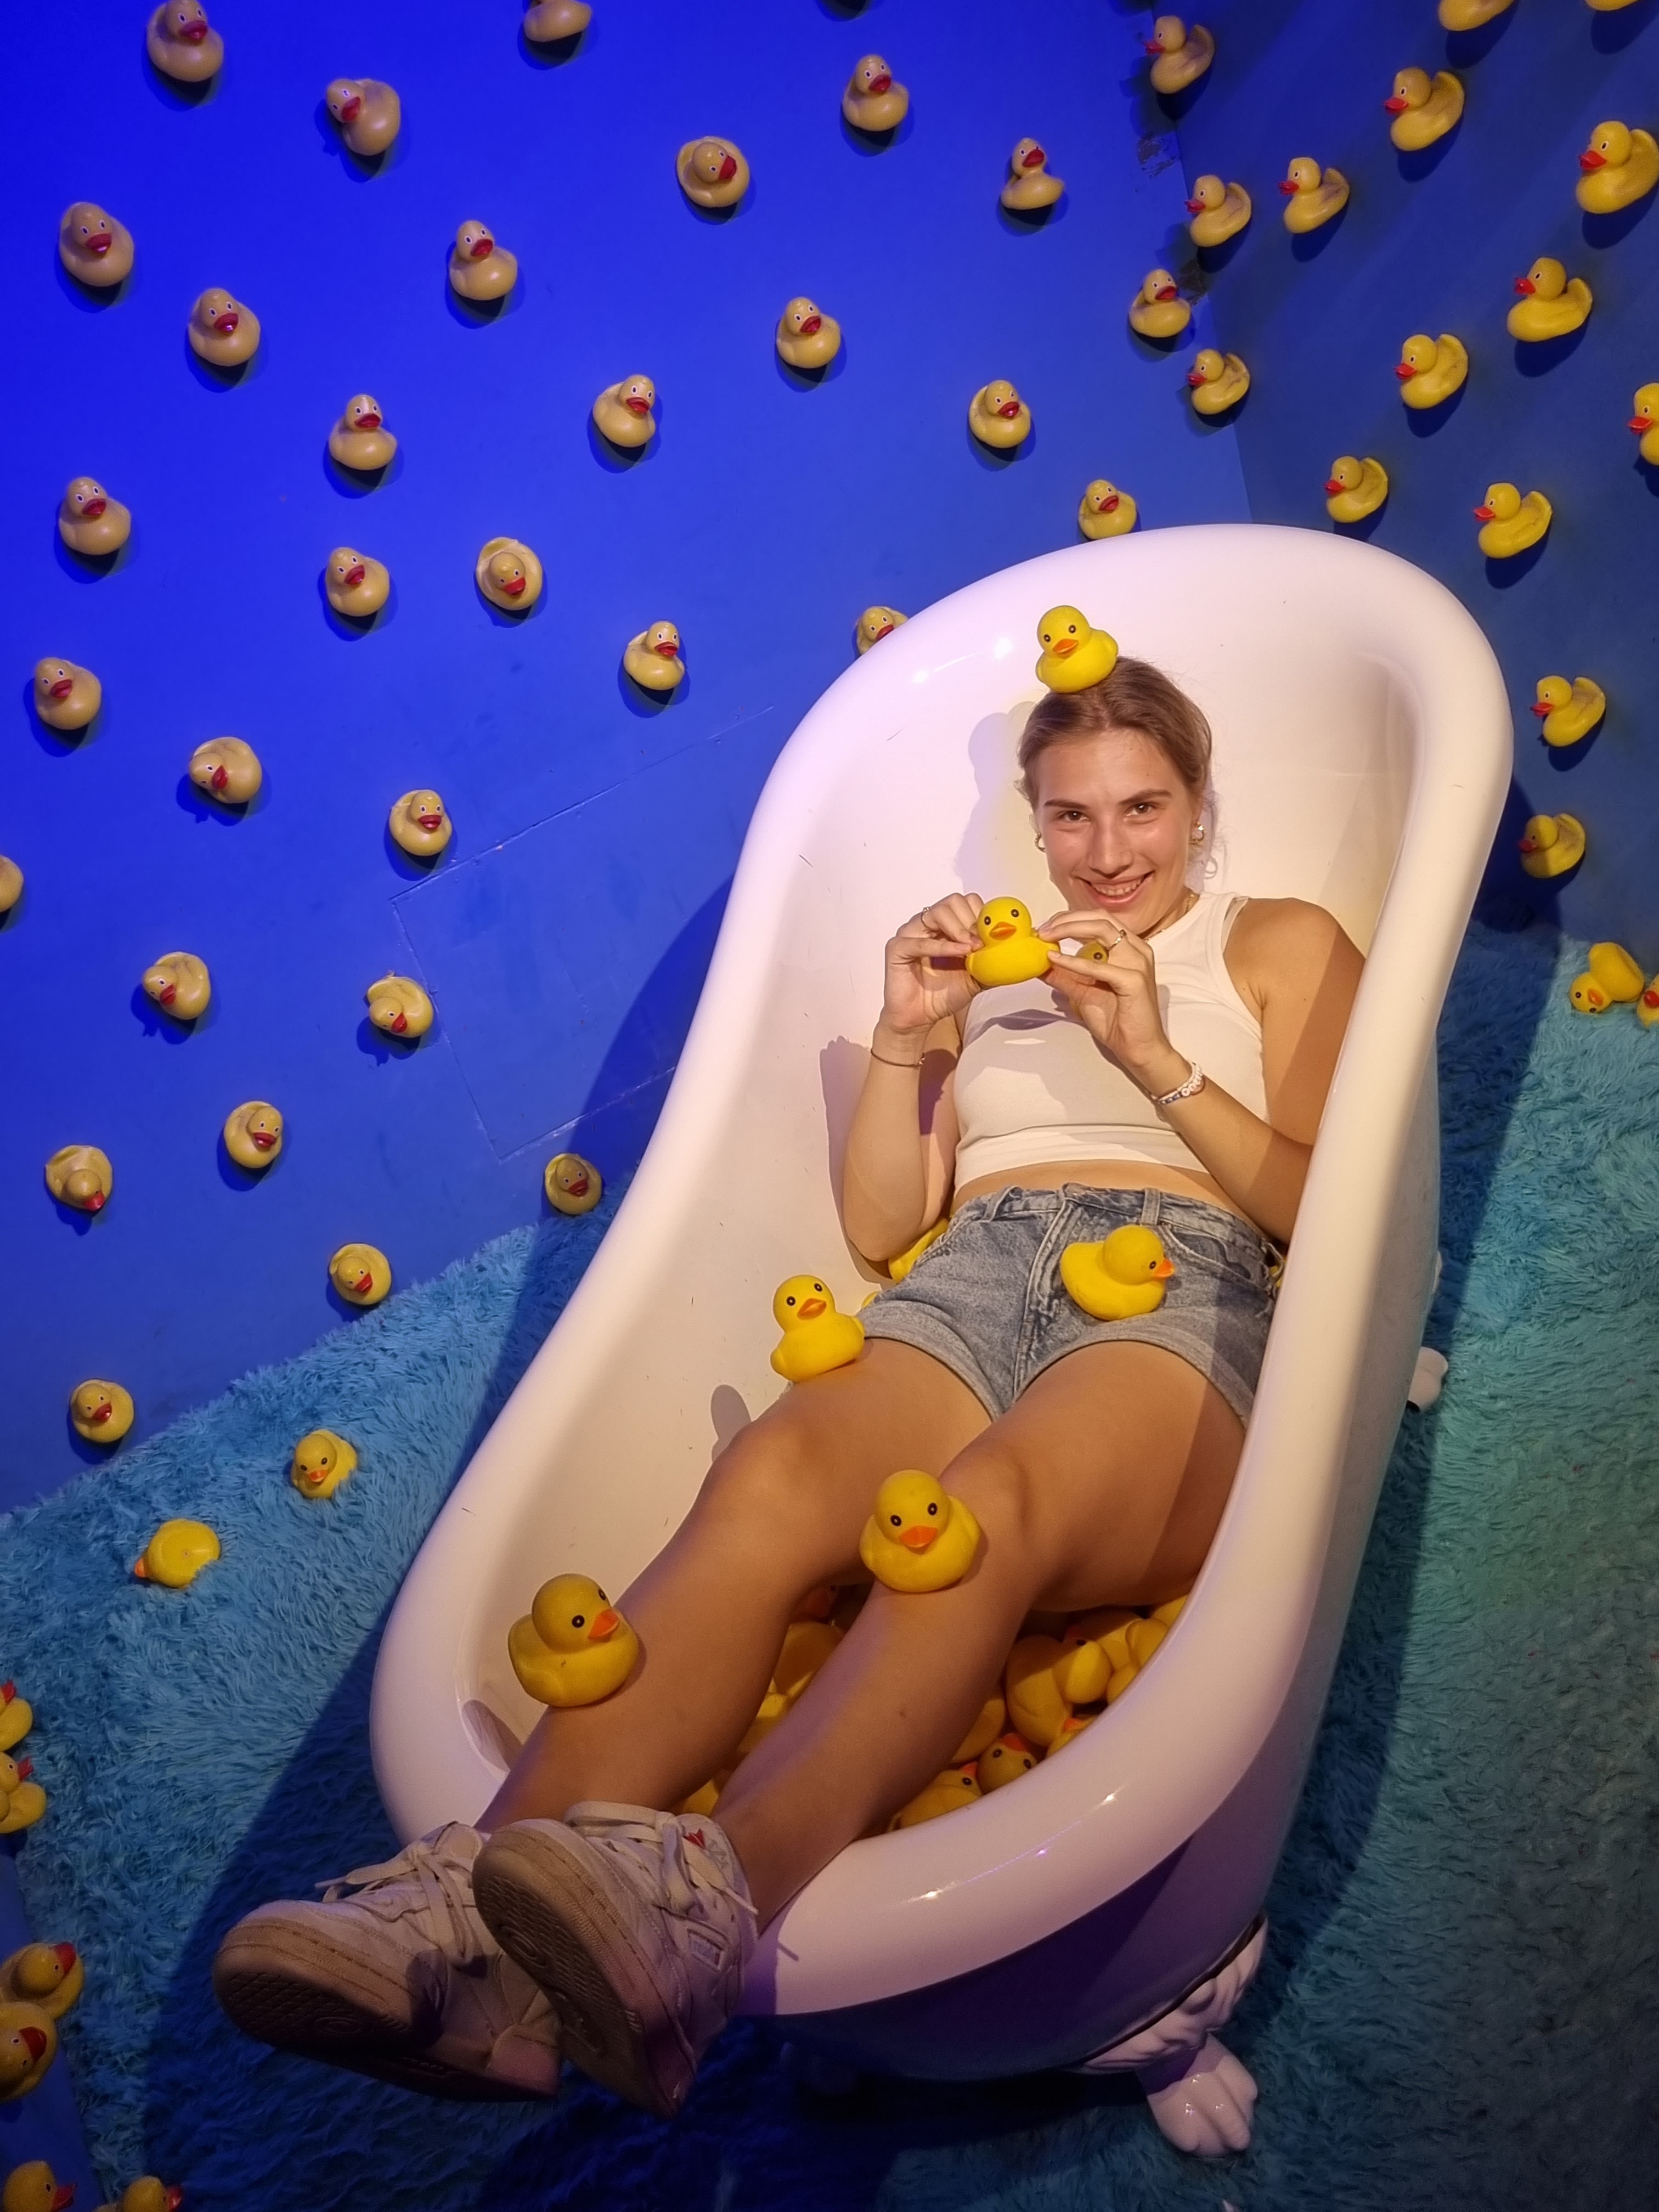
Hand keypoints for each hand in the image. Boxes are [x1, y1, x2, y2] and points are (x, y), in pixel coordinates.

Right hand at [879, 894, 983, 1037]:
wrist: (919, 1018)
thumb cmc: (942, 995)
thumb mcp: (977, 976)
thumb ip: (993, 962)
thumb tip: (1019, 954)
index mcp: (945, 926)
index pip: (965, 902)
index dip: (981, 913)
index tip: (993, 933)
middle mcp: (927, 925)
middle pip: (952, 902)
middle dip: (971, 919)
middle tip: (982, 940)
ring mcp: (910, 934)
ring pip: (936, 912)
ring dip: (959, 928)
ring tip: (972, 947)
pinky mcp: (897, 948)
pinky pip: (920, 941)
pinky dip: (942, 946)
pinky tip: (960, 953)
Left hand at [1041, 909, 1185, 1091]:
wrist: (1139, 1048)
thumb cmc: (1118, 1022)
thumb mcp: (1084, 993)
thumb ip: (1065, 977)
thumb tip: (1041, 964)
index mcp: (1129, 949)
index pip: (1098, 920)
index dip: (1070, 919)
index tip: (1046, 927)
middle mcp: (1136, 950)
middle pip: (1100, 918)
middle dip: (1067, 919)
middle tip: (1043, 929)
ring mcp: (1138, 962)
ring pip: (1102, 929)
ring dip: (1069, 929)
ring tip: (1046, 937)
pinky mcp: (1134, 980)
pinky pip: (1099, 965)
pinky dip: (1074, 960)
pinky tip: (1055, 959)